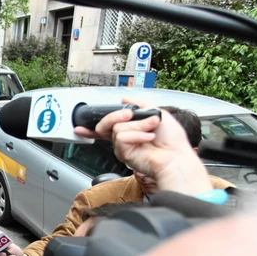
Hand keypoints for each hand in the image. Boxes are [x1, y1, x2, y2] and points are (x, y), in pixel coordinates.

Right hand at [73, 98, 211, 195]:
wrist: (176, 156)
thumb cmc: (172, 139)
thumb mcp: (157, 112)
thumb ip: (140, 105)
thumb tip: (125, 100)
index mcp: (131, 128)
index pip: (107, 127)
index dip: (91, 128)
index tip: (80, 127)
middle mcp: (124, 137)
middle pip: (104, 124)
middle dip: (115, 116)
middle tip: (129, 115)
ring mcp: (123, 146)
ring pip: (117, 128)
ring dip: (137, 126)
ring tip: (151, 131)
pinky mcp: (123, 153)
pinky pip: (122, 137)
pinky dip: (137, 135)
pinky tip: (148, 138)